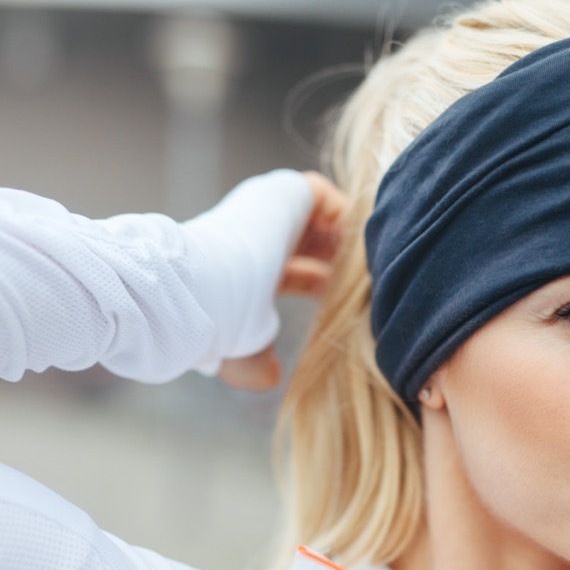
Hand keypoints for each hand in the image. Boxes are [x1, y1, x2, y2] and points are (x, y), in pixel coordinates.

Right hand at [218, 172, 346, 390]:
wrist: (203, 287)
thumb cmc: (216, 319)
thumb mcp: (239, 346)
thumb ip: (254, 362)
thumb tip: (268, 379)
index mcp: (248, 266)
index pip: (296, 270)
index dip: (321, 285)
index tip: (341, 306)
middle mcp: (258, 231)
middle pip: (317, 242)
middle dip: (342, 265)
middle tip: (363, 289)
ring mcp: (271, 207)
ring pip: (327, 219)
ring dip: (348, 244)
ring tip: (365, 273)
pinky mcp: (285, 190)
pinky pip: (329, 197)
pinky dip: (346, 221)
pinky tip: (353, 252)